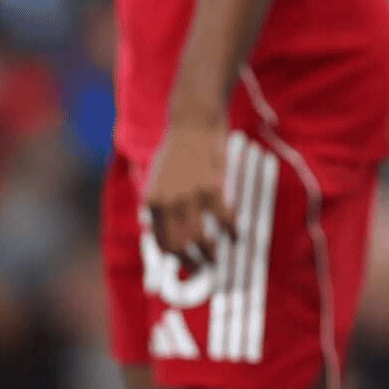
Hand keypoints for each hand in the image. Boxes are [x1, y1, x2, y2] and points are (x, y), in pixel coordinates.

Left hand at [144, 117, 234, 270]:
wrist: (193, 120)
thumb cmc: (178, 148)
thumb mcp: (159, 177)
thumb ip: (160, 203)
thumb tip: (164, 229)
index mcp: (152, 201)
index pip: (160, 241)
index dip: (174, 258)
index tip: (186, 264)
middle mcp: (167, 203)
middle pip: (177, 247)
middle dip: (191, 263)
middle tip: (203, 268)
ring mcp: (189, 196)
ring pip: (199, 240)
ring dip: (210, 254)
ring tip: (217, 258)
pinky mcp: (212, 188)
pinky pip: (224, 220)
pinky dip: (231, 232)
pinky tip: (236, 235)